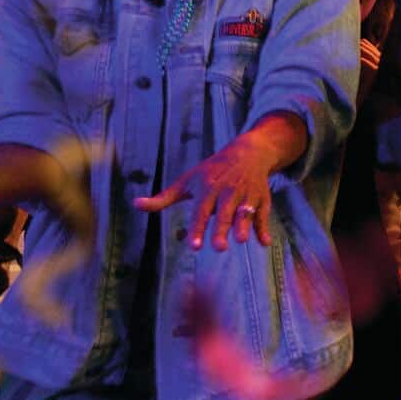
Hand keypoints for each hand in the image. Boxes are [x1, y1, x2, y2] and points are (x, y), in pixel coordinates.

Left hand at [135, 131, 280, 250]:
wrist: (248, 152)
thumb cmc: (212, 171)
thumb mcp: (187, 181)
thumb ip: (163, 198)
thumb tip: (135, 205)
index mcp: (208, 188)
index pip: (201, 211)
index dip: (198, 228)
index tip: (194, 247)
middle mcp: (228, 191)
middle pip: (224, 213)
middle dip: (222, 228)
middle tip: (218, 247)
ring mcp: (246, 195)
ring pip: (245, 212)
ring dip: (244, 226)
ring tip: (241, 240)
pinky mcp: (261, 199)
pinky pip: (264, 215)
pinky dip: (265, 229)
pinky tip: (265, 244)